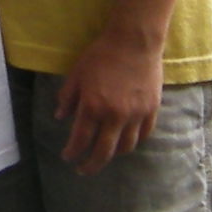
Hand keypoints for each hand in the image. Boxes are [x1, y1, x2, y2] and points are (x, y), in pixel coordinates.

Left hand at [54, 20, 165, 173]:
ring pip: (125, 147)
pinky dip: (133, 142)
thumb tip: (60, 117)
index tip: (68, 157)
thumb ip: (67, 98)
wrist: (134, 41)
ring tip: (104, 154)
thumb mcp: (77, 74)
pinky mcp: (151, 109)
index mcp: (93, 107)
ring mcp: (135, 114)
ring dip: (112, 155)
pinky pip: (143, 135)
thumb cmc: (102, 55)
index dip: (72, 153)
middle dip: (90, 165)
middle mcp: (115, 115)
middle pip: (103, 152)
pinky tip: (125, 141)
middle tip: (83, 170)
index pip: (80, 140)